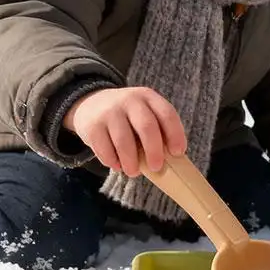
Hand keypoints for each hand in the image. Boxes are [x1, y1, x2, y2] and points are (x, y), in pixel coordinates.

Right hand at [64, 87, 186, 175]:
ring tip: (134, 172)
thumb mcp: (144, 113)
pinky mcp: (92, 126)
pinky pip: (104, 149)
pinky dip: (112, 161)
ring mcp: (109, 112)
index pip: (167, 114)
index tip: (178, 153)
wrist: (91, 104)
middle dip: (154, 151)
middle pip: (147, 127)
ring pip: (124, 141)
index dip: (175, 134)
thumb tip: (171, 163)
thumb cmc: (127, 118)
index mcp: (148, 97)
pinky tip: (117, 165)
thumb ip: (157, 131)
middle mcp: (129, 100)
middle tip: (157, 167)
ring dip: (131, 161)